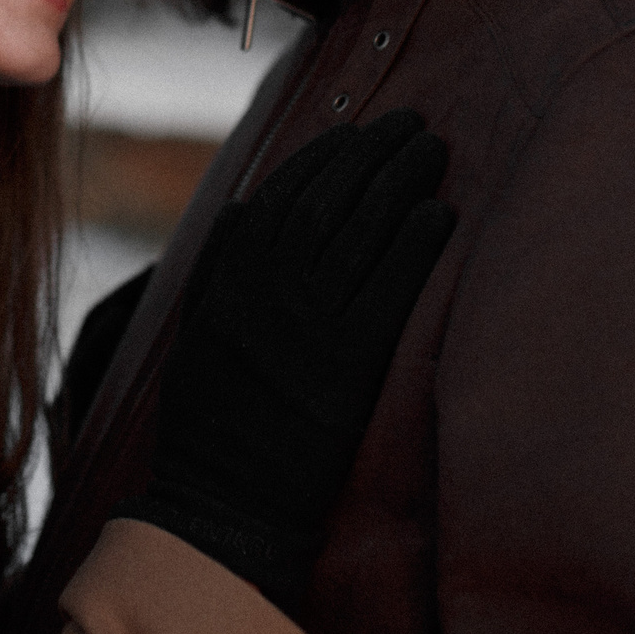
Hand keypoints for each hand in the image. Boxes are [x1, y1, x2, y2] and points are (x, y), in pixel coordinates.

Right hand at [123, 109, 454, 606]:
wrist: (225, 508)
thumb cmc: (212, 425)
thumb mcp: (196, 337)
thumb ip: (217, 271)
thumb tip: (240, 207)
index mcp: (225, 287)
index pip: (278, 197)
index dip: (322, 157)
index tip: (356, 132)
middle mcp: (264, 300)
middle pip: (327, 203)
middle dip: (371, 155)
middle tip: (411, 125)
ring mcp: (307, 333)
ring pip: (359, 235)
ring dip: (399, 183)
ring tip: (432, 151)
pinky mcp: (348, 371)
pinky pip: (387, 293)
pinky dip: (413, 247)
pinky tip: (438, 216)